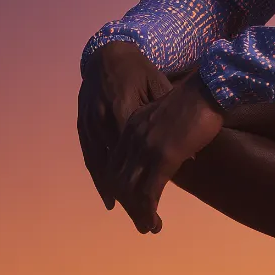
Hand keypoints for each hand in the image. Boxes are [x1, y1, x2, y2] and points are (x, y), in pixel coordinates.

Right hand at [76, 41, 172, 210]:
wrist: (108, 53)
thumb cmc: (139, 71)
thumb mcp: (160, 88)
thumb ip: (171, 122)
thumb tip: (191, 155)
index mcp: (123, 106)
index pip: (133, 153)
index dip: (143, 179)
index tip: (156, 201)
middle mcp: (103, 117)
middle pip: (116, 165)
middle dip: (130, 195)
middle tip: (145, 221)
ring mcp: (90, 121)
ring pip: (102, 165)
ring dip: (115, 191)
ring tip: (130, 215)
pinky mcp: (83, 124)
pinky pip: (91, 156)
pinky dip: (100, 178)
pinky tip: (109, 197)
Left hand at [104, 70, 226, 233]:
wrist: (209, 89)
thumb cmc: (197, 101)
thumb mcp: (167, 119)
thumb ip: (160, 136)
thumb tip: (169, 157)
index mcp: (131, 126)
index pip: (114, 164)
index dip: (119, 187)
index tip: (131, 202)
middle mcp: (132, 137)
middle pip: (116, 180)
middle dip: (127, 205)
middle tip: (141, 220)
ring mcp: (146, 147)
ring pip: (129, 191)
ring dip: (137, 214)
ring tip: (148, 227)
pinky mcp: (163, 156)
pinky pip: (148, 192)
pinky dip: (148, 212)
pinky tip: (155, 223)